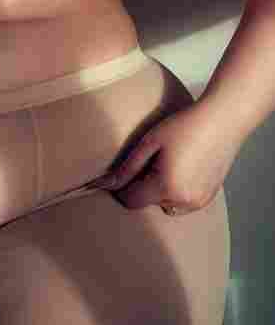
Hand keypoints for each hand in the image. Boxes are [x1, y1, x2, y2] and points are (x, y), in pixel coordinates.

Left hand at [98, 101, 239, 214]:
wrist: (222, 121)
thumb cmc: (184, 126)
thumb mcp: (150, 142)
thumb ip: (127, 168)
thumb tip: (102, 185)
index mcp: (167, 187)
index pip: (132, 201)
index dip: (121, 188)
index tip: (121, 171)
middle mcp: (184, 202)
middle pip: (149, 203)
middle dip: (143, 186)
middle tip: (151, 159)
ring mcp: (199, 202)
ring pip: (166, 205)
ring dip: (161, 191)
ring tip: (168, 162)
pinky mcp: (209, 198)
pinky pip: (183, 203)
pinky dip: (177, 191)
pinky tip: (183, 166)